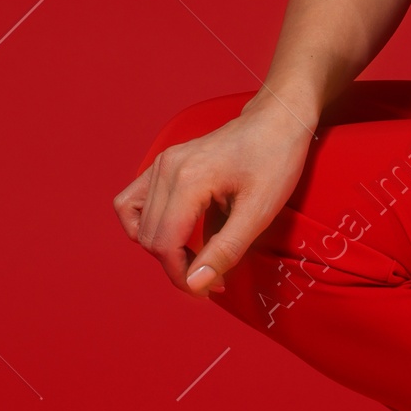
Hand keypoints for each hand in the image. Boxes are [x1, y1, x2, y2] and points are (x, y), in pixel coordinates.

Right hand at [113, 94, 313, 296]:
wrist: (277, 120)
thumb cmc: (275, 161)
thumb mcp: (259, 212)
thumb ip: (225, 251)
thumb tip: (195, 285)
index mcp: (188, 180)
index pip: (164, 245)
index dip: (182, 277)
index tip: (212, 289)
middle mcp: (166, 169)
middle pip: (149, 238)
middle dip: (176, 265)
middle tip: (213, 273)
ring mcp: (162, 163)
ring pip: (137, 223)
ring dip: (161, 247)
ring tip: (193, 254)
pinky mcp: (163, 163)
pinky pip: (132, 201)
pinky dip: (146, 224)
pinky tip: (173, 233)